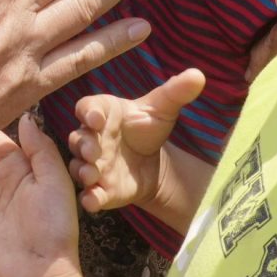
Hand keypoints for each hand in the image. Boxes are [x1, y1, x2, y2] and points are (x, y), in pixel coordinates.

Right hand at [67, 67, 204, 213]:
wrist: (154, 162)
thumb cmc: (149, 128)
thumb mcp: (164, 108)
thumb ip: (177, 91)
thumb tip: (198, 75)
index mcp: (103, 112)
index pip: (87, 107)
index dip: (88, 112)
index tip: (95, 118)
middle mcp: (92, 138)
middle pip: (77, 139)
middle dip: (82, 145)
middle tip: (92, 151)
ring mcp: (93, 165)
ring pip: (78, 167)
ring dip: (82, 172)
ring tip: (92, 176)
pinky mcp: (100, 189)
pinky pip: (88, 195)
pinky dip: (88, 199)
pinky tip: (93, 201)